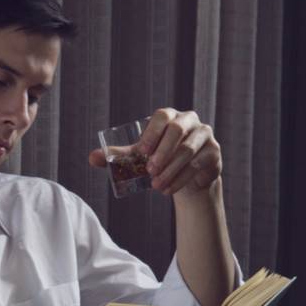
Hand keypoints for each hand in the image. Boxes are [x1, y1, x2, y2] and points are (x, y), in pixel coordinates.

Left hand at [88, 107, 220, 199]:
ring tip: (157, 186)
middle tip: (149, 171)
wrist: (186, 176)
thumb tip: (92, 158)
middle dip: (162, 152)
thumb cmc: (160, 160)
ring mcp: (204, 135)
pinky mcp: (213, 152)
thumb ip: (120, 157)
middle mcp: (189, 121)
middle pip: (177, 130)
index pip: (162, 116)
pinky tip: (169, 189)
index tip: (141, 152)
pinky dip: (182, 178)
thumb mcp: (140, 157)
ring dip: (171, 169)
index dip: (151, 133)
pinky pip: (198, 163)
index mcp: (170, 116)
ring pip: (188, 149)